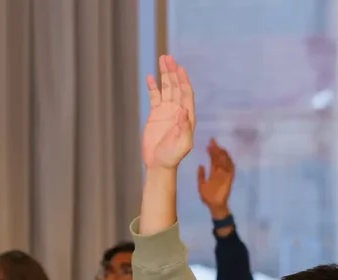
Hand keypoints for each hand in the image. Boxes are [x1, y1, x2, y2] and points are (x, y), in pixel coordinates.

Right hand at [142, 54, 195, 170]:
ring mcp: (166, 111)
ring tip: (162, 59)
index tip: (179, 68)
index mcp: (187, 115)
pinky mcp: (155, 115)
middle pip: (176, 86)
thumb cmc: (172, 157)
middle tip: (168, 58)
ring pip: (166, 88)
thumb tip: (183, 110)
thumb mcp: (182, 144)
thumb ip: (183, 127)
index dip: (183, 80)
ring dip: (164, 74)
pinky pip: (154, 97)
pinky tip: (150, 77)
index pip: (186, 93)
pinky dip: (152, 87)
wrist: (159, 164)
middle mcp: (178, 110)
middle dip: (173, 72)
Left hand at [197, 138, 234, 217]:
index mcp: (213, 172)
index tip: (209, 144)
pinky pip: (231, 170)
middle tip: (213, 141)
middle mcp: (220, 172)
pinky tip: (226, 157)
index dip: (211, 152)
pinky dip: (229, 163)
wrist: (214, 206)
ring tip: (219, 147)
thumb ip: (201, 176)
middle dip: (216, 150)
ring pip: (225, 162)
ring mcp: (225, 175)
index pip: (213, 159)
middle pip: (219, 158)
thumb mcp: (201, 185)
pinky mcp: (229, 179)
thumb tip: (200, 165)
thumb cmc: (208, 197)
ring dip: (223, 154)